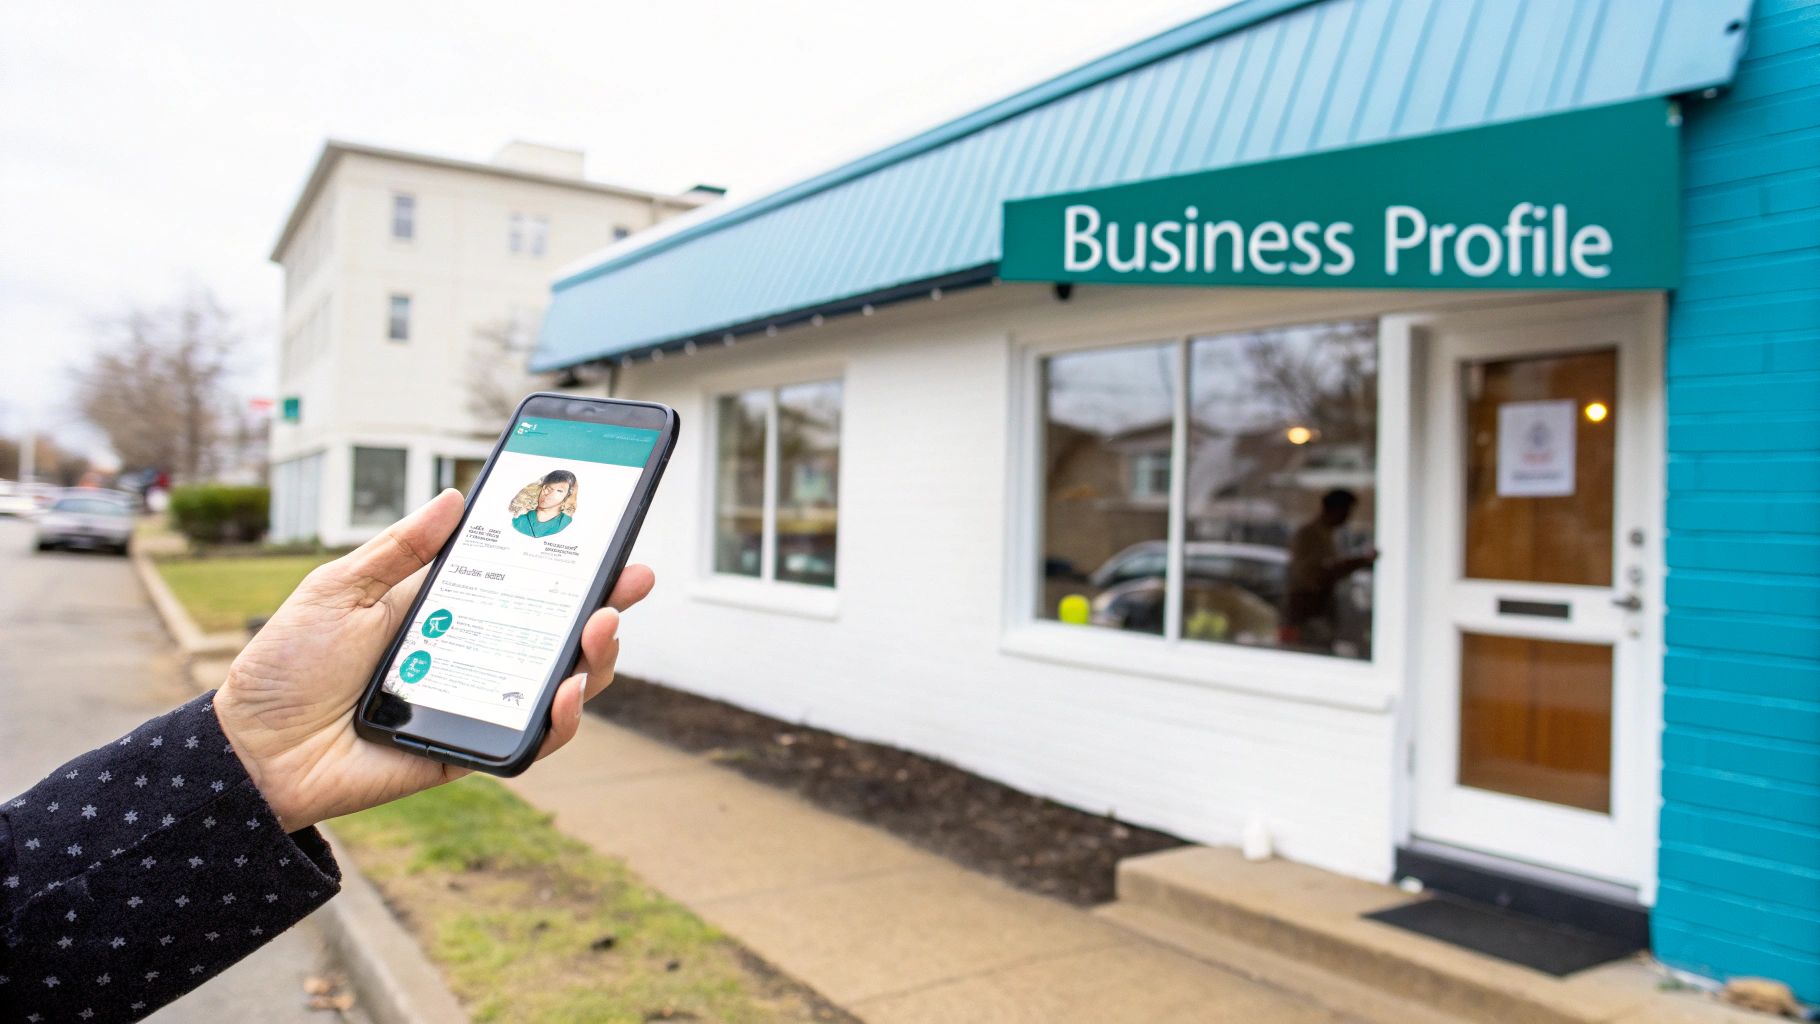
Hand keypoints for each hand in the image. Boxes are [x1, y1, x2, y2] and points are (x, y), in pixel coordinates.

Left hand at [212, 489, 654, 831]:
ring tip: (598, 630)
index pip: (524, 579)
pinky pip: (533, 739)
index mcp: (446, 608)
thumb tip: (453, 497)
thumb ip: (399, 548)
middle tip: (630, 580)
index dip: (571, 560)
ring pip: (563, 683)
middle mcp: (473, 654)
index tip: (611, 531)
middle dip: (607, 603)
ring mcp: (478, 702)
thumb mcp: (338, 588)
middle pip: (560, 630)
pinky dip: (560, 719)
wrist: (253, 750)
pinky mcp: (473, 750)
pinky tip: (564, 692)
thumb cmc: (287, 665)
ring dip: (596, 658)